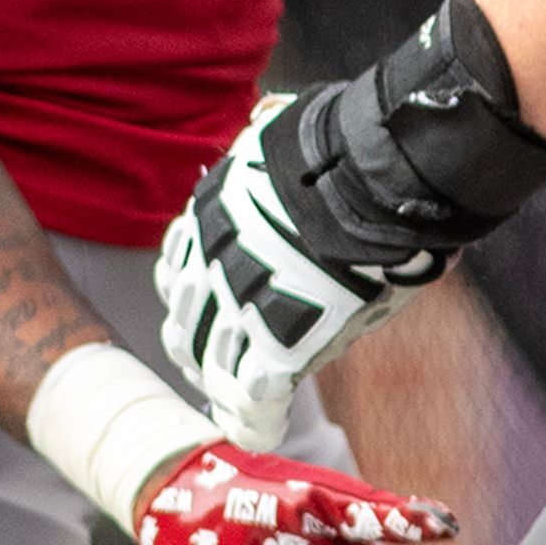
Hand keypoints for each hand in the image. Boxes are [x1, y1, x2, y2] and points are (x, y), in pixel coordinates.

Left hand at [158, 92, 442, 448]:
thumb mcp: (281, 131)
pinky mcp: (275, 345)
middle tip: (221, 371)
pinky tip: (265, 427)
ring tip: (244, 409)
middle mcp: (209, 264)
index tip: (208, 315)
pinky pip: (252, 399)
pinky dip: (256, 419)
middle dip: (200, 351)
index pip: (176, 271)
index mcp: (208, 215)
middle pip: (183, 326)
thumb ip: (265, 143)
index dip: (192, 300)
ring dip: (226, 389)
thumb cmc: (342, 147)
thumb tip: (269, 116)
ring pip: (212, 367)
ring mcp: (238, 307)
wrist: (368, 174)